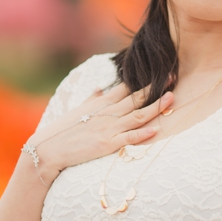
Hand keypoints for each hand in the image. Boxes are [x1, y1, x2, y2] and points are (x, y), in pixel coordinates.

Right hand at [27, 82, 174, 182]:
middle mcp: (108, 113)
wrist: (47, 149)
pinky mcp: (107, 143)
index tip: (161, 71)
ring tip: (171, 98)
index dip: (145, 79)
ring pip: (138, 115)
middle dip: (156, 87)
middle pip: (137, 98)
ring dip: (156, 107)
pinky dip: (143, 134)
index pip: (127, 87)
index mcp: (102, 103)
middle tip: (174, 76)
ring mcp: (109, 128)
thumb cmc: (63, 130)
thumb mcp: (78, 110)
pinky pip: (129, 138)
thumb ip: (92, 99)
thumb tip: (99, 89)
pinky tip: (156, 129)